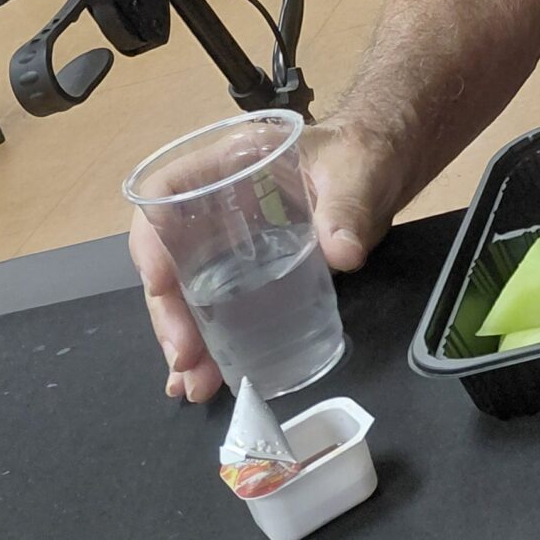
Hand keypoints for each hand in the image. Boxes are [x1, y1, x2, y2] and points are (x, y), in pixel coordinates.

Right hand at [132, 115, 409, 401]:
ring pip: (190, 290)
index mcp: (231, 162)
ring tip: (194, 385)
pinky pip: (218, 306)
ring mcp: (232, 239)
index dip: (153, 238)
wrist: (386, 163)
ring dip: (186, 339)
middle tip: (186, 360)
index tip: (163, 285)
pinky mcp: (252, 270)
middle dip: (170, 312)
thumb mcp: (357, 173)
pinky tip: (208, 376)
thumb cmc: (362, 153)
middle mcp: (219, 203)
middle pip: (171, 255)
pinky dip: (210, 342)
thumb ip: (348, 208)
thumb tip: (344, 254)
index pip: (167, 192)